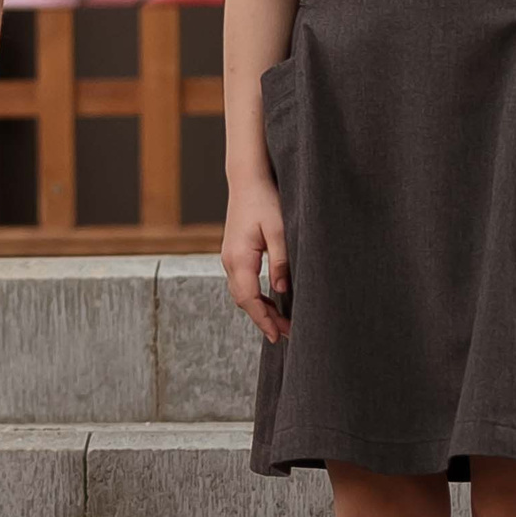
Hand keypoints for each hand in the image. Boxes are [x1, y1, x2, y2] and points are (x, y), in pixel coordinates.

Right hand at [222, 177, 290, 343]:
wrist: (247, 180)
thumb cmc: (265, 202)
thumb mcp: (280, 231)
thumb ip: (280, 261)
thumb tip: (281, 290)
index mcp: (239, 258)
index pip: (249, 299)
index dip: (264, 320)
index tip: (278, 336)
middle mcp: (229, 260)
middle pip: (243, 300)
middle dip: (263, 319)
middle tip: (286, 334)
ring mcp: (229, 256)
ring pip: (241, 292)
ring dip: (259, 309)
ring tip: (280, 322)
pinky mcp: (234, 253)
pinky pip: (241, 282)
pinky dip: (254, 296)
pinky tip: (269, 300)